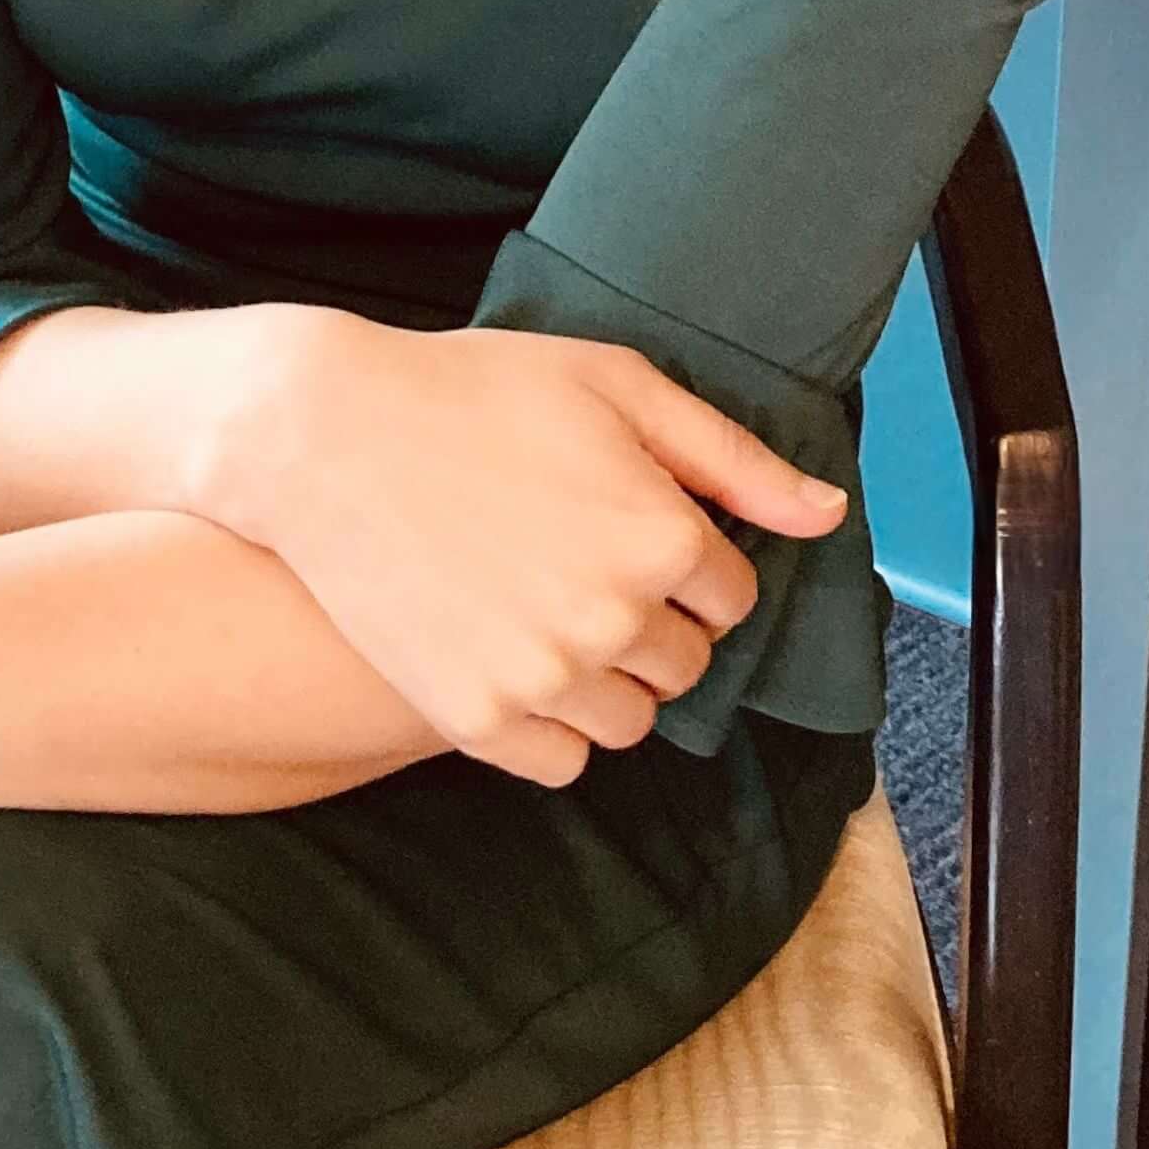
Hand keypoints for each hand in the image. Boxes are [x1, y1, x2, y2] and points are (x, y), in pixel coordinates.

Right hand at [216, 316, 849, 786]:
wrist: (321, 436)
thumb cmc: (475, 393)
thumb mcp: (617, 387)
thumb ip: (734, 460)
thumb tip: (827, 515)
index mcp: (661, 537)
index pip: (732, 595)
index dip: (686, 556)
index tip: (627, 523)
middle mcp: (614, 620)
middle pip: (686, 662)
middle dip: (654, 617)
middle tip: (580, 559)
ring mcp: (543, 678)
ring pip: (633, 720)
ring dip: (610, 676)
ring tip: (547, 607)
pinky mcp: (477, 719)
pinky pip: (563, 761)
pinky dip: (554, 722)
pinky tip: (516, 656)